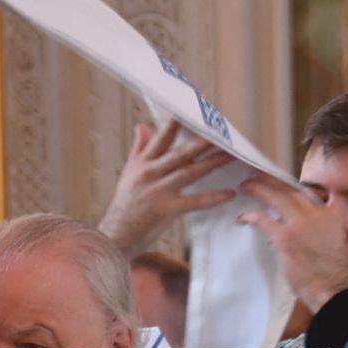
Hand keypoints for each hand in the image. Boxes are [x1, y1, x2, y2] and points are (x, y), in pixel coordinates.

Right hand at [97, 119, 238, 253]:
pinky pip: (195, 202)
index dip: (176, 124)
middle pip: (181, 153)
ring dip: (212, 163)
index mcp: (142, 164)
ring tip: (231, 156)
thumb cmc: (125, 205)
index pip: (161, 138)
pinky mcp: (168, 210)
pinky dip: (213, 197)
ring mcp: (159, 191)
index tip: (192, 112)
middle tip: (221, 132)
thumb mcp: (128, 173)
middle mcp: (150, 174)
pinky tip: (229, 193)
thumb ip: (138, 149)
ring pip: (190, 172)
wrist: (116, 235)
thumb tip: (142, 125)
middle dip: (202, 142)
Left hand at [236, 175, 347, 311]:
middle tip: (255, 175)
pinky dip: (251, 216)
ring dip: (259, 189)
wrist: (333, 287)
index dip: (291, 184)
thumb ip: (324, 224)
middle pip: (289, 189)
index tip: (279, 181)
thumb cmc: (334, 271)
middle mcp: (316, 212)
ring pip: (276, 197)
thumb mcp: (336, 238)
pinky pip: (263, 220)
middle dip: (270, 179)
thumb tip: (305, 223)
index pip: (309, 191)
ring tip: (245, 185)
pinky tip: (243, 217)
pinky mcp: (285, 237)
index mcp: (330, 212)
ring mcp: (300, 223)